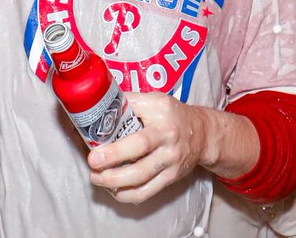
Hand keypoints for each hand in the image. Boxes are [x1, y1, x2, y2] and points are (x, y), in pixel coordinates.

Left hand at [87, 92, 211, 203]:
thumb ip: (128, 102)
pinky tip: (113, 190)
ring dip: (115, 182)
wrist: (202, 134)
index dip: (115, 147)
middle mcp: (168, 141)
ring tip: (97, 178)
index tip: (93, 149)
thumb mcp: (154, 100)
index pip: (137, 132)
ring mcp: (170, 162)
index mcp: (161, 118)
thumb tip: (98, 105)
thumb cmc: (172, 115)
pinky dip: (127, 195)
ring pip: (141, 179)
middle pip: (139, 158)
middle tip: (92, 164)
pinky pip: (146, 192)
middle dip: (112, 164)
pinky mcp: (170, 178)